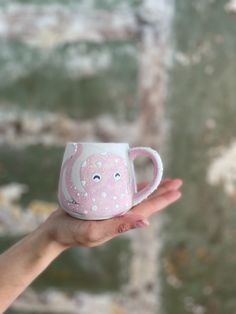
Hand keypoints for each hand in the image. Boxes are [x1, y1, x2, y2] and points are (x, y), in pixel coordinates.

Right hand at [43, 178, 181, 249]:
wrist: (55, 231)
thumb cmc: (73, 233)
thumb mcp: (95, 232)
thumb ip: (118, 227)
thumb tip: (147, 223)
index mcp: (121, 221)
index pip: (147, 209)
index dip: (163, 200)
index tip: (178, 190)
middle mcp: (120, 213)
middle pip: (146, 200)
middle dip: (162, 191)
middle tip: (177, 181)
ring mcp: (112, 207)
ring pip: (135, 194)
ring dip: (150, 186)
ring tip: (163, 178)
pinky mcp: (102, 200)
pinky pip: (120, 190)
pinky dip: (129, 183)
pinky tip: (135, 178)